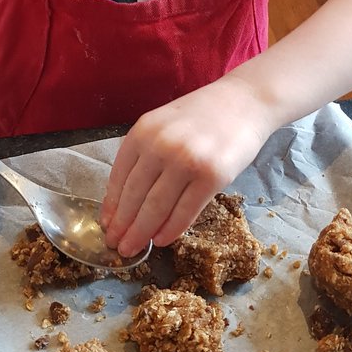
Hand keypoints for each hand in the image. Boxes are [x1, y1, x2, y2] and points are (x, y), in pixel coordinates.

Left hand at [100, 77, 272, 256]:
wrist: (244, 101)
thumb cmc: (202, 115)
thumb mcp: (163, 124)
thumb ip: (144, 154)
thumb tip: (125, 199)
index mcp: (143, 131)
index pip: (118, 177)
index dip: (111, 206)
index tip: (106, 225)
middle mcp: (161, 145)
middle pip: (134, 196)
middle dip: (123, 226)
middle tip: (116, 245)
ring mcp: (187, 161)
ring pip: (156, 208)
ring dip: (142, 233)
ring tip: (133, 249)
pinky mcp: (213, 176)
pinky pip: (185, 211)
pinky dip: (171, 230)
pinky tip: (162, 240)